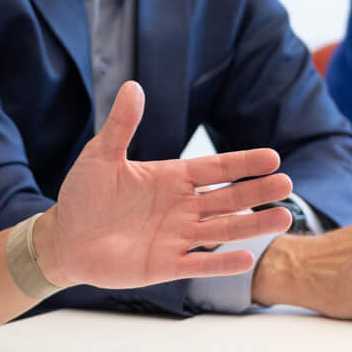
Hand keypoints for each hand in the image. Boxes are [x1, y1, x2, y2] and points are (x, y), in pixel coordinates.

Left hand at [38, 82, 294, 290]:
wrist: (64, 239)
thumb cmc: (83, 195)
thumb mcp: (101, 156)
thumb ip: (121, 125)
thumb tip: (133, 86)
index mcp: (172, 178)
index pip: (216, 169)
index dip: (243, 164)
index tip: (273, 157)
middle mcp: (181, 207)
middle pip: (229, 199)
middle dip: (258, 192)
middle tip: (287, 184)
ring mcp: (176, 237)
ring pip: (223, 230)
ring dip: (253, 225)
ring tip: (284, 218)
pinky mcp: (165, 265)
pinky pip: (199, 265)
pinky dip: (222, 263)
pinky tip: (246, 259)